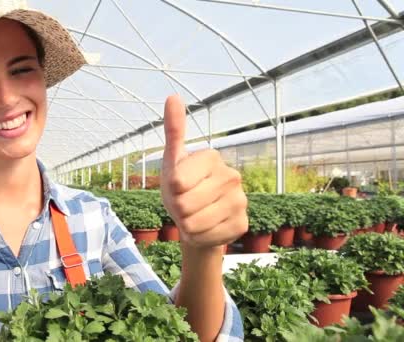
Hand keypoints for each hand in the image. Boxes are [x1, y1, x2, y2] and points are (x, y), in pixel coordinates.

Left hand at [160, 95, 247, 249]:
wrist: (195, 219)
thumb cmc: (180, 187)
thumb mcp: (171, 161)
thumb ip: (174, 131)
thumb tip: (172, 96)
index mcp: (211, 157)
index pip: (176, 182)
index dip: (169, 190)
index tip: (176, 186)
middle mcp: (231, 176)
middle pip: (184, 204)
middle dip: (177, 210)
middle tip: (183, 205)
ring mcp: (241, 201)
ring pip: (195, 223)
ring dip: (186, 225)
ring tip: (192, 217)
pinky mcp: (243, 224)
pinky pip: (208, 237)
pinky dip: (199, 237)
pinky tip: (205, 228)